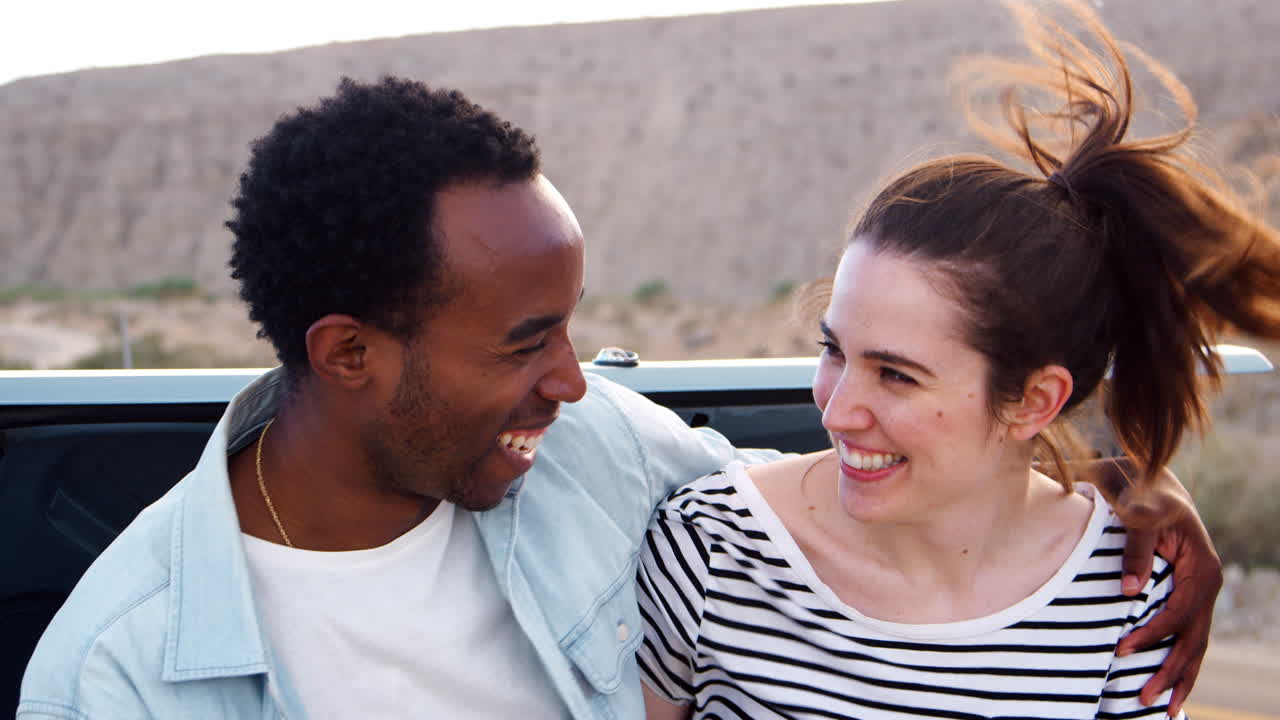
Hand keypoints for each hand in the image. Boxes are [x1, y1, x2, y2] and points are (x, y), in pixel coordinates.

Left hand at [1106, 463, 1221, 715]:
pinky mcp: (1183, 596)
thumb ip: (1133, 547)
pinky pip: (1185, 634)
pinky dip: (1178, 661)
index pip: (1179, 610)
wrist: (1145, 480)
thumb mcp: (1136, 510)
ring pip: (1194, 643)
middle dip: (1172, 671)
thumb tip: (1128, 591)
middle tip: (1146, 701)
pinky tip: (1168, 686)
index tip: (1123, 649)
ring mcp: (1197, 592)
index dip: (1153, 633)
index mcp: (1201, 565)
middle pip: (1194, 637)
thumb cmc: (1139, 491)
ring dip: (1178, 676)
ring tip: (1162, 709)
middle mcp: (1206, 583)